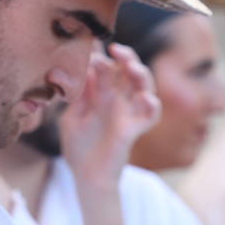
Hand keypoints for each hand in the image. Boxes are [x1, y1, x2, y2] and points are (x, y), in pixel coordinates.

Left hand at [60, 43, 160, 187]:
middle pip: (129, 71)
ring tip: (132, 68)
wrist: (86, 176)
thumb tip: (82, 70)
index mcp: (101, 94)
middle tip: (116, 49)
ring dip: (142, 74)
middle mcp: (117, 100)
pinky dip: (152, 105)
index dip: (103, 56)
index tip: (92, 48)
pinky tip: (145, 98)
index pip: (107, 67)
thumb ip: (78, 97)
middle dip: (126, 57)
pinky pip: (150, 115)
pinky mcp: (134, 129)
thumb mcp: (72, 117)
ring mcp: (128, 113)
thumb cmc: (78, 146)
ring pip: (144, 87)